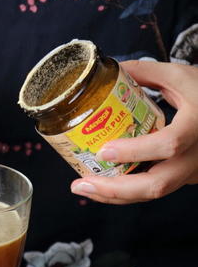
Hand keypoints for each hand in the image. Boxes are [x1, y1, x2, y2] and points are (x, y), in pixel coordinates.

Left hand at [71, 60, 197, 203]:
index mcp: (197, 124)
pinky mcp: (185, 177)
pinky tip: (102, 186)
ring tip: (83, 188)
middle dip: (114, 190)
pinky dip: (127, 192)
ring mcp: (192, 171)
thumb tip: (106, 70)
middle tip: (81, 184)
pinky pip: (154, 190)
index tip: (104, 151)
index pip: (169, 144)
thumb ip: (143, 72)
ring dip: (115, 196)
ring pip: (154, 193)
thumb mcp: (179, 75)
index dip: (135, 151)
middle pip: (157, 185)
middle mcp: (197, 155)